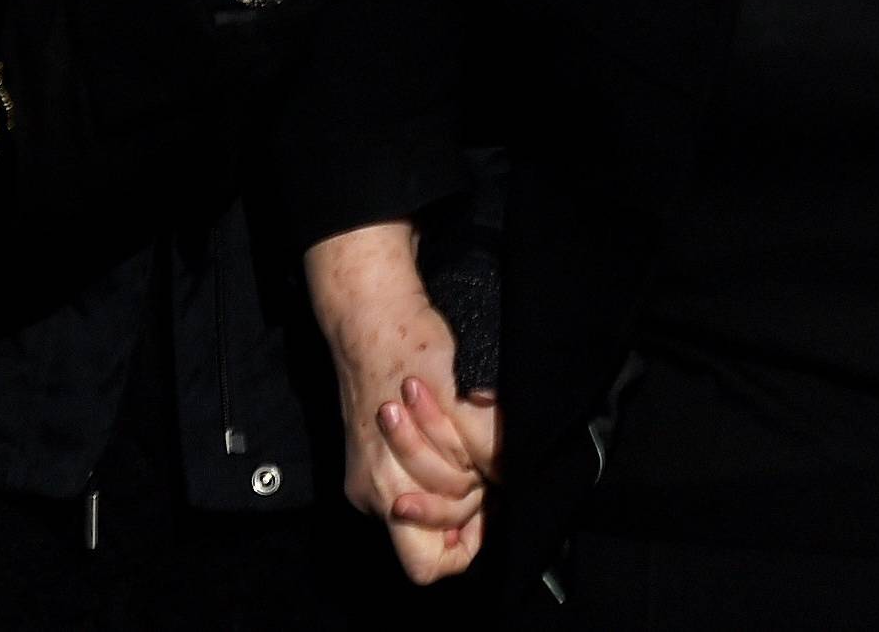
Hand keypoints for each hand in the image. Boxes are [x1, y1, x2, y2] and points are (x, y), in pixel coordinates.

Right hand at [308, 225, 495, 584]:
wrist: (372, 314)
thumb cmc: (413, 349)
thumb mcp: (462, 394)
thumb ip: (486, 444)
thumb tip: (510, 475)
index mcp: (387, 485)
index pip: (429, 564)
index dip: (466, 538)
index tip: (490, 500)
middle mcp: (372, 492)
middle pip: (431, 535)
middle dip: (464, 500)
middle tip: (480, 458)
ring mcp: (367, 475)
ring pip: (423, 504)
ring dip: (451, 473)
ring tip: (461, 431)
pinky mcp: (368, 457)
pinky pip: (409, 480)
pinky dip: (434, 461)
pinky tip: (447, 427)